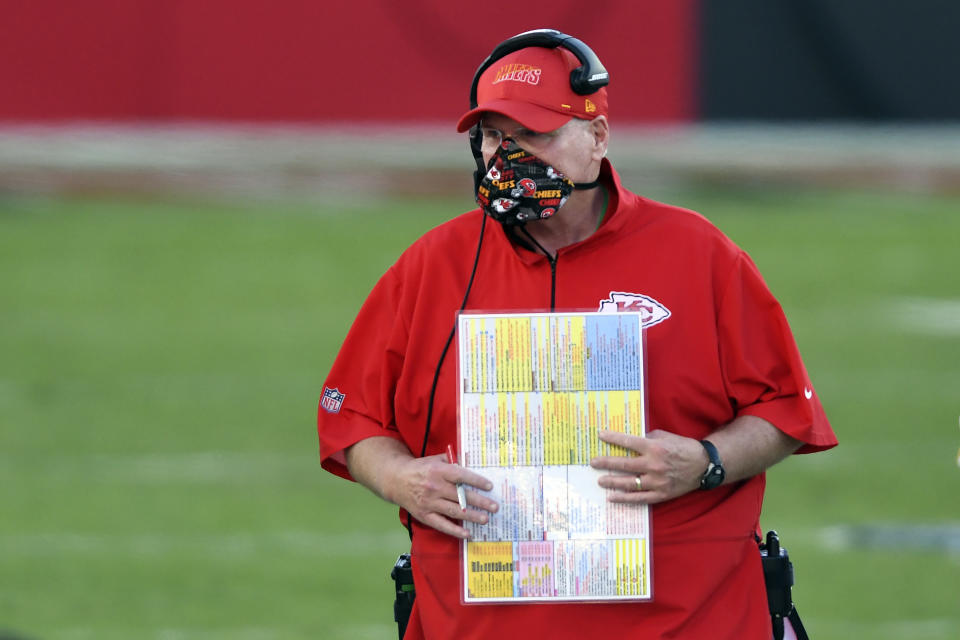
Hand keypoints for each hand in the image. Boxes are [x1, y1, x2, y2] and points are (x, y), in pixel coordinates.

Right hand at [385, 453, 498, 538]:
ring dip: (471, 516)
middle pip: (460, 496)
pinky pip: (441, 524)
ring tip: (486, 519)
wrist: (396, 480)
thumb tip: (472, 460)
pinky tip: (467, 533)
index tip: (489, 486)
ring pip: (454, 511)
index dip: (476, 481)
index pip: (460, 475)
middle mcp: (434, 487)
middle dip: (479, 502)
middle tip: (494, 507)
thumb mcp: (435, 459)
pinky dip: (455, 530)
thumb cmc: (420, 468)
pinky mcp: (424, 515)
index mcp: (438, 470)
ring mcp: (429, 502)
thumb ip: (452, 460)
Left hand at [589, 429, 708, 503]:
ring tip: (600, 480)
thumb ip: (646, 438)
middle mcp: (654, 465)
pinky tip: (612, 497)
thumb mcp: (664, 436)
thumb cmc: (682, 447)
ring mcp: (657, 482)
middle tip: (593, 462)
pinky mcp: (661, 494)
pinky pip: (639, 498)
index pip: (629, 442)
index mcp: (655, 448)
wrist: (703, 465)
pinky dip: (625, 498)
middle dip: (606, 463)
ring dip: (612, 482)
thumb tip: (629, 441)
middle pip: (624, 464)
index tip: (600, 435)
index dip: (613, 438)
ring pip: (629, 483)